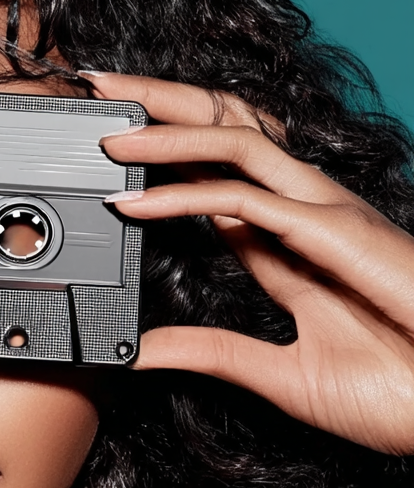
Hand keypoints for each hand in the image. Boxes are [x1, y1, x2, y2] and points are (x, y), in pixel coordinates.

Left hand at [82, 71, 413, 455]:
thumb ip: (212, 355)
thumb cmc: (390, 390)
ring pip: (237, 144)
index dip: (169, 158)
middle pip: (230, 136)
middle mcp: (306, 216)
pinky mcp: (335, 233)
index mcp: (292, 246)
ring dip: (167, 134)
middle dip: (165, 110)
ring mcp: (324, 217)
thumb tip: (142, 353)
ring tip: (108, 133)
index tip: (111, 157)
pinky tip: (136, 202)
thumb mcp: (278, 375)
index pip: (221, 181)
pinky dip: (185, 196)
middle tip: (102, 97)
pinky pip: (247, 200)